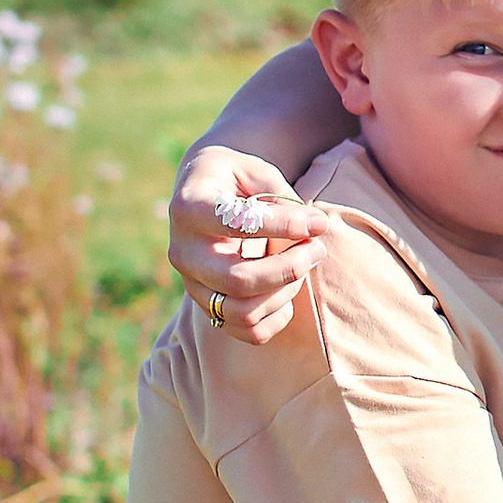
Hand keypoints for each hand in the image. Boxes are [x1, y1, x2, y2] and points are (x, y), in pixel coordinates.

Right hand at [170, 144, 321, 343]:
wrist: (201, 193)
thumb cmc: (234, 178)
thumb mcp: (253, 170)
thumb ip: (281, 198)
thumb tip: (315, 228)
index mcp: (190, 208)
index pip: (237, 225)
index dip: (284, 225)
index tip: (318, 222)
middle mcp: (184, 252)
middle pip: (238, 280)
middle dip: (289, 269)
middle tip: (317, 249)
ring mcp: (193, 284)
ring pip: (242, 313)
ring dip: (285, 293)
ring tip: (304, 265)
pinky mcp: (208, 306)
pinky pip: (247, 332)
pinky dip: (277, 318)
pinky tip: (288, 289)